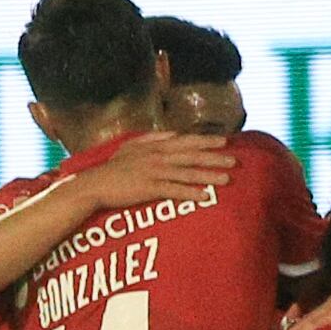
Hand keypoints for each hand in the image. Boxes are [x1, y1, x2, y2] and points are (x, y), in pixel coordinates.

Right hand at [86, 130, 231, 209]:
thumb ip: (153, 138)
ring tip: (227, 179)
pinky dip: (190, 193)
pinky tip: (204, 196)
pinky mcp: (148, 188)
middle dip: (214, 158)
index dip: (206, 141)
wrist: (95, 184)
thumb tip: (173, 133)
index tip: (225, 141)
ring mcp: (153, 172)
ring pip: (186, 173)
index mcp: (155, 147)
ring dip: (208, 175)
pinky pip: (174, 190)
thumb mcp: (132, 147)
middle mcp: (157, 157)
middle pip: (191, 156)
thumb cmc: (114, 168)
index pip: (185, 141)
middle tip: (235, 161)